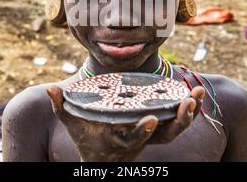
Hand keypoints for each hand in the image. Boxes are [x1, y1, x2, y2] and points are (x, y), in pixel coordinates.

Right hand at [46, 85, 204, 161]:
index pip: (132, 139)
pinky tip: (194, 94)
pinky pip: (176, 121)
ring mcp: (150, 136)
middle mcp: (139, 139)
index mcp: (119, 139)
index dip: (142, 132)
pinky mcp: (157, 129)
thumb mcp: (73, 124)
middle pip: (164, 136)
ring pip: (175, 130)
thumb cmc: (87, 138)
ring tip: (197, 93)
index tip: (150, 120)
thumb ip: (62, 107)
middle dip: (178, 121)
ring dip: (189, 113)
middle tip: (188, 102)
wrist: (103, 156)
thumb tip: (49, 89)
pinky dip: (187, 109)